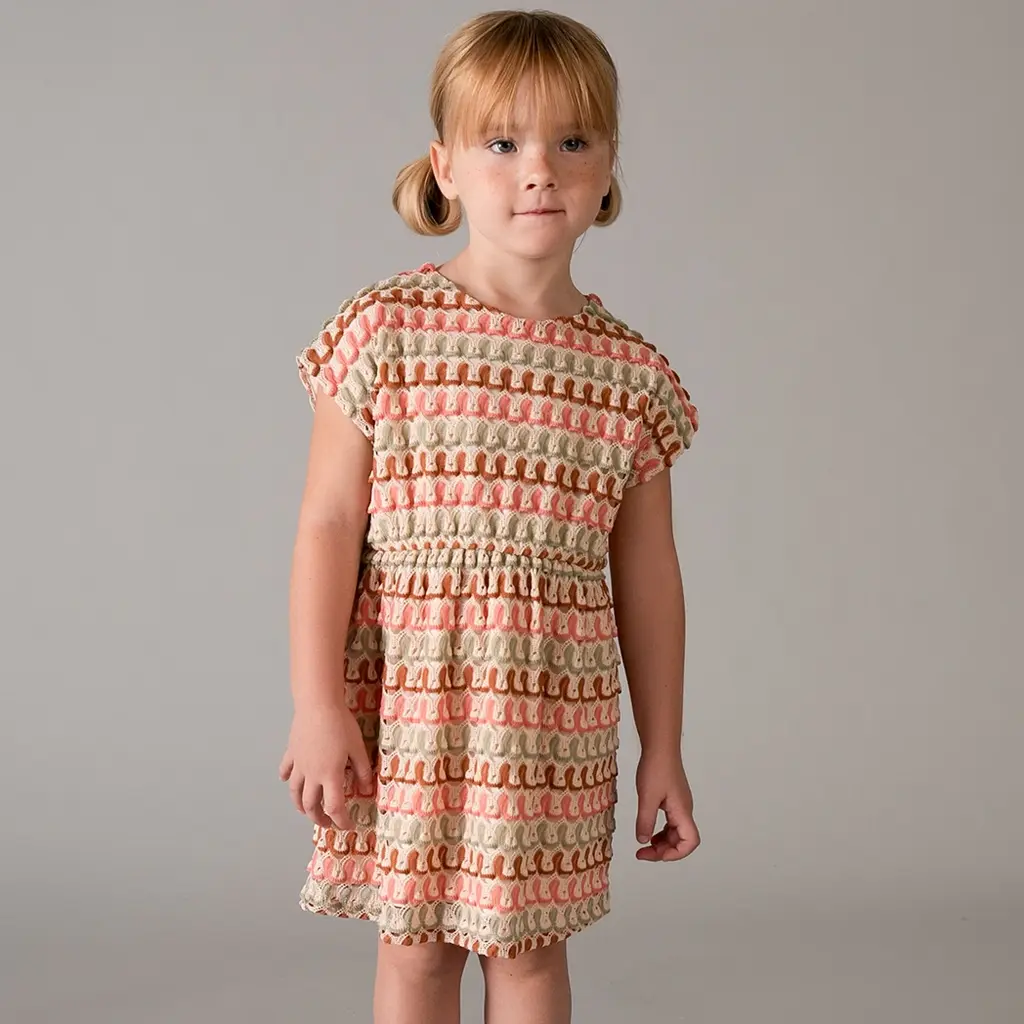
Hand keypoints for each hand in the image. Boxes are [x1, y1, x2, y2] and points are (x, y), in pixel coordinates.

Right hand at [278, 702, 373, 830]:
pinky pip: (286, 770)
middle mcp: (311, 775)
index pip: (335, 807)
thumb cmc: (340, 724)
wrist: (317, 705)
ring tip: (307, 810)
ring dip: (300, 806)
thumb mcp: (358, 748)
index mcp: (330, 776)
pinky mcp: (292, 752)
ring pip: (295, 792)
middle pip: (311, 805)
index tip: (349, 826)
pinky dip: (287, 778)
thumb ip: (362, 771)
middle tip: (329, 823)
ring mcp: (299, 764)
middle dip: (320, 819)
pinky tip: (288, 780)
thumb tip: (367, 790)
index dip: (342, 821)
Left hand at [634, 750, 700, 861]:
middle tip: (641, 853)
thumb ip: (645, 821)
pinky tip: (647, 827)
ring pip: (675, 832)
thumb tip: (643, 841)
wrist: (660, 746)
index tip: (654, 853)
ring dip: (661, 841)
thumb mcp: (647, 797)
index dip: (675, 854)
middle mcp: (684, 810)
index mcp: (682, 811)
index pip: (690, 841)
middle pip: (681, 840)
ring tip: (643, 844)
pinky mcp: (672, 798)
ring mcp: (679, 804)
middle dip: (663, 850)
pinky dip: (660, 830)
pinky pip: (670, 821)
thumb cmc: (656, 768)